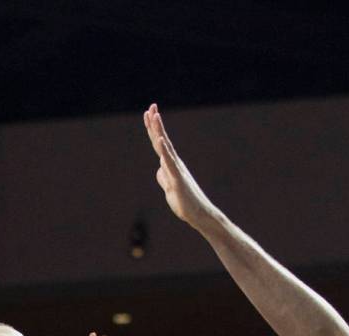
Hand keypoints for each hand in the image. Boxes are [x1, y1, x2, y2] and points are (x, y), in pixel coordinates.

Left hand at [143, 103, 220, 228]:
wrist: (199, 215)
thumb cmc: (186, 203)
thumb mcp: (170, 189)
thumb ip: (164, 178)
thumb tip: (159, 170)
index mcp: (171, 166)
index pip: (159, 144)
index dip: (153, 129)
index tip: (149, 113)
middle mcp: (174, 164)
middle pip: (162, 141)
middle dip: (155, 124)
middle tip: (151, 107)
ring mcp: (176, 170)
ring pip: (166, 148)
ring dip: (159, 131)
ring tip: (154, 116)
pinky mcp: (178, 179)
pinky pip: (170, 162)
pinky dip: (164, 150)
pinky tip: (160, 140)